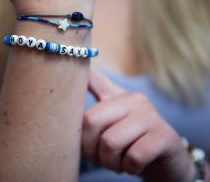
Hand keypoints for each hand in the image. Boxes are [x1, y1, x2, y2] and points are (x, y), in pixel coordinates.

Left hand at [81, 67, 194, 181]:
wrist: (165, 160)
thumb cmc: (131, 140)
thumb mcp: (113, 121)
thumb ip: (96, 104)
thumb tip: (77, 81)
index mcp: (118, 95)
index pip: (93, 80)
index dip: (79, 76)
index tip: (67, 64)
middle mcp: (134, 100)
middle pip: (91, 120)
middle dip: (89, 148)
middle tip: (99, 156)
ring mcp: (151, 116)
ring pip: (110, 142)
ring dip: (109, 162)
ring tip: (117, 162)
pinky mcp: (164, 136)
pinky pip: (133, 156)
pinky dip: (128, 167)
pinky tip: (133, 165)